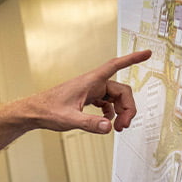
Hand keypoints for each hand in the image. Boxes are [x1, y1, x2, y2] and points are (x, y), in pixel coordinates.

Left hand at [26, 50, 151, 133]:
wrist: (33, 112)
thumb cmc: (47, 110)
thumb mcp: (69, 119)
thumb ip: (89, 123)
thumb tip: (108, 127)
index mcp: (90, 81)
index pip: (116, 65)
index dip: (133, 59)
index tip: (147, 53)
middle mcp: (92, 83)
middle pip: (121, 91)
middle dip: (127, 108)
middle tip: (124, 127)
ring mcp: (90, 91)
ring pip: (115, 98)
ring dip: (120, 112)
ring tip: (117, 128)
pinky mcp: (87, 98)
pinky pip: (106, 103)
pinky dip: (110, 112)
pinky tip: (107, 122)